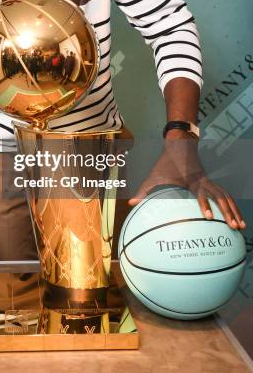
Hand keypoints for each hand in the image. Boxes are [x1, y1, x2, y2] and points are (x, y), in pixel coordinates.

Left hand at [128, 133, 245, 229]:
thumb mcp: (154, 176)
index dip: (204, 204)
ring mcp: (209, 182)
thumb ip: (144, 191)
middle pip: (220, 197)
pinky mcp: (210, 183)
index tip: (209, 217)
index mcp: (192, 180)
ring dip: (234, 210)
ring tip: (241, 226)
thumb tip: (131, 204)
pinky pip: (224, 195)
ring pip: (226, 196)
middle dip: (228, 212)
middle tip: (234, 227)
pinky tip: (236, 217)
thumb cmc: (166, 163)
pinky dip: (231, 205)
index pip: (200, 193)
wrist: (179, 145)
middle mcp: (204, 181)